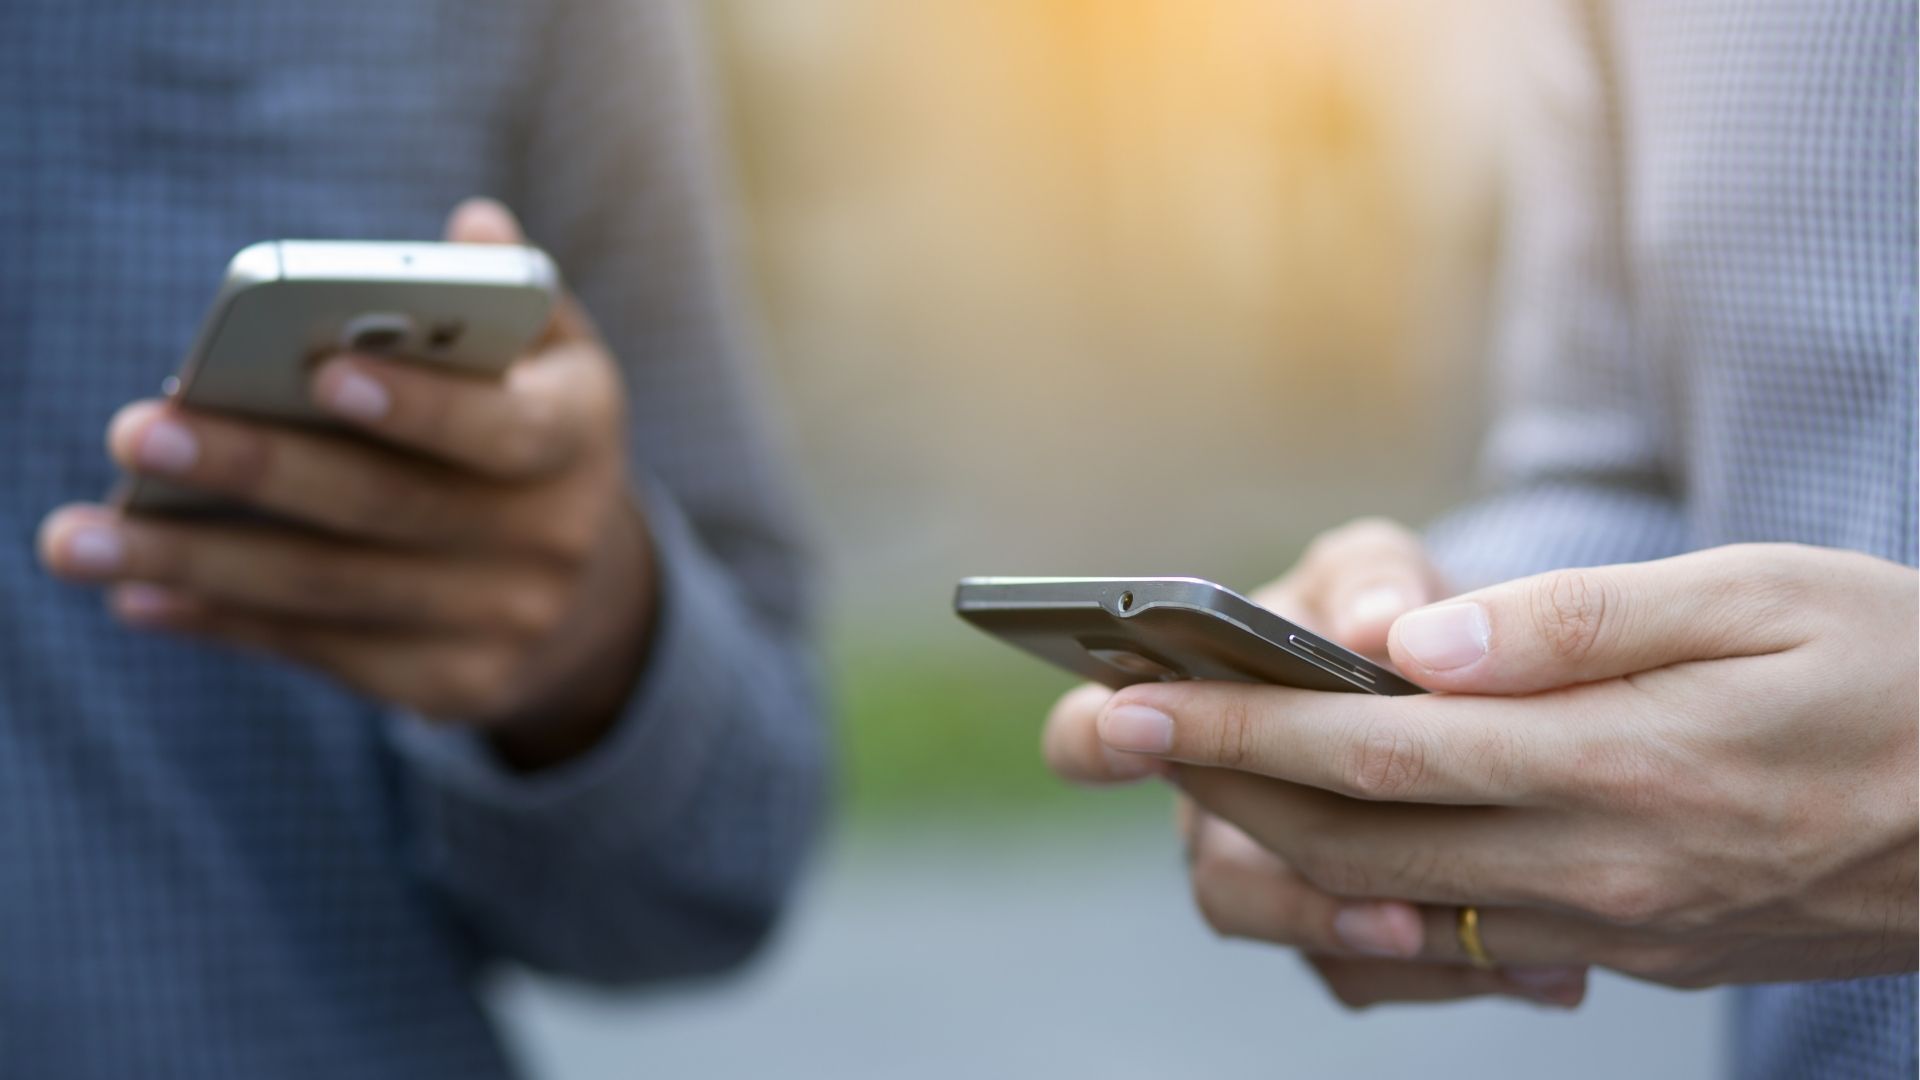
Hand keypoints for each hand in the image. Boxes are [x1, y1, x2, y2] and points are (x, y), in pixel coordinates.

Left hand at [38, 199, 650, 769]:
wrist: (588, 596)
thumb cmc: (528, 433)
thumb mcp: (548, 359)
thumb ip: (507, 295)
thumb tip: (474, 230)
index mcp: (579, 436)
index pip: (504, 428)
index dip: (420, 406)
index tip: (323, 370)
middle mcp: (556, 539)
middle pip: (389, 508)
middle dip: (257, 469)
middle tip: (136, 432)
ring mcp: (506, 623)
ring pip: (334, 591)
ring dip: (198, 564)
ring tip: (74, 539)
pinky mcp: (454, 686)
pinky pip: (323, 653)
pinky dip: (224, 624)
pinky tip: (138, 596)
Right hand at [1045, 519, 1585, 1005]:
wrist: (1478, 679)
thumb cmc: (1392, 610)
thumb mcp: (1380, 572)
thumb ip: (1372, 582)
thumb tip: (1378, 625)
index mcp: (1190, 716)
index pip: (1092, 735)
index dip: (1093, 739)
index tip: (1127, 723)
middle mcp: (1222, 813)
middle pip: (1222, 880)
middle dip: (1297, 899)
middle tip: (1384, 906)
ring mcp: (1282, 880)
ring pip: (1305, 942)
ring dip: (1373, 943)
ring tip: (1463, 940)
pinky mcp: (1353, 936)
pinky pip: (1378, 978)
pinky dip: (1456, 972)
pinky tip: (1544, 963)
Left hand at [1076, 543, 1918, 990]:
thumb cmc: (1903, 669)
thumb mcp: (1759, 597)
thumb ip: (1574, 625)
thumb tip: (1414, 649)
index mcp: (1618, 765)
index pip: (1371, 748)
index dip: (1235, 723)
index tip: (1126, 698)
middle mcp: (1600, 869)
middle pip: (1350, 838)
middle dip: (1211, 783)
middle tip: (1103, 734)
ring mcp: (1616, 927)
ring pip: (1392, 900)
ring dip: (1273, 837)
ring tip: (1192, 770)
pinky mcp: (1638, 953)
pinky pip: (1468, 935)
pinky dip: (1374, 890)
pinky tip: (1330, 838)